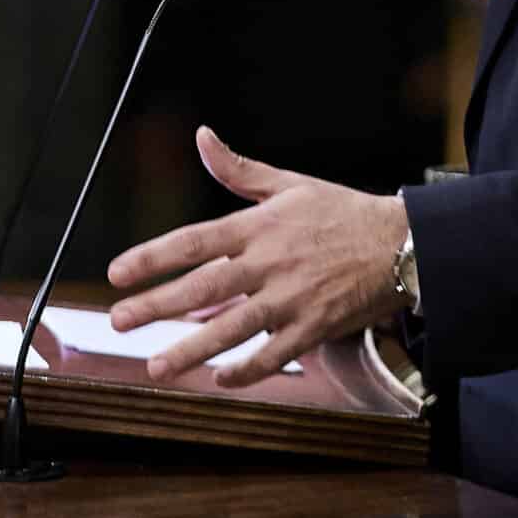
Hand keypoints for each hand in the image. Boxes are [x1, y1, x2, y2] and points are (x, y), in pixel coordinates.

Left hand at [106, 125, 408, 385]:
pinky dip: (246, 370)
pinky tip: (219, 380)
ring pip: (232, 328)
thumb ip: (240, 169)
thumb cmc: (342, 213)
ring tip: (156, 365)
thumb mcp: (290, 183)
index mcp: (259, 226)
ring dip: (190, 349)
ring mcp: (291, 298)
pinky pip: (273, 354)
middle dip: (157, 306)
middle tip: (119, 319)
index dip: (152, 257)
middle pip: (203, 288)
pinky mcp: (313, 327)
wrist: (400, 243)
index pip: (194, 241)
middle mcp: (269, 263)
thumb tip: (202, 137)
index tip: (117, 272)